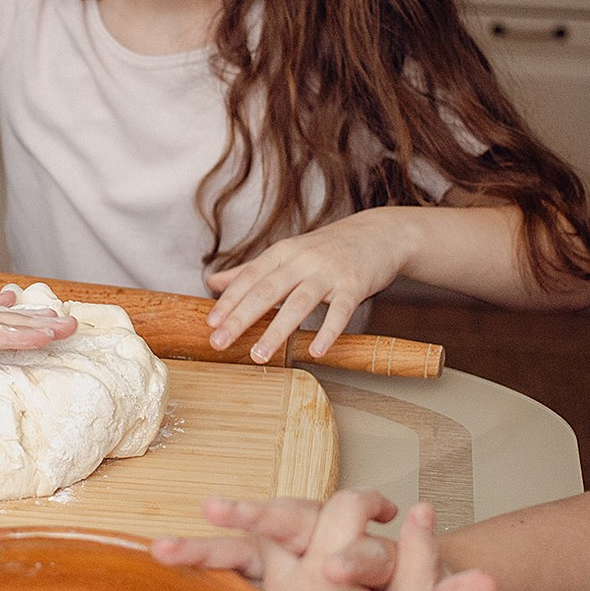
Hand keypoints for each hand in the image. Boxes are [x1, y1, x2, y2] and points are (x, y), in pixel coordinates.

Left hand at [204, 209, 412, 361]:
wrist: (378, 234)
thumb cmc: (327, 248)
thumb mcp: (286, 253)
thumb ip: (249, 270)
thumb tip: (212, 282)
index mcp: (283, 253)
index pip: (249, 277)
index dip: (229, 300)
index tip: (210, 323)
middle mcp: (302, 260)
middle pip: (266, 291)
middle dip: (241, 318)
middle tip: (219, 342)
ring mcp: (329, 273)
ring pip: (298, 303)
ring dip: (277, 331)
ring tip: (259, 356)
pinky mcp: (354, 285)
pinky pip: (340, 312)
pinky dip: (328, 332)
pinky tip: (315, 351)